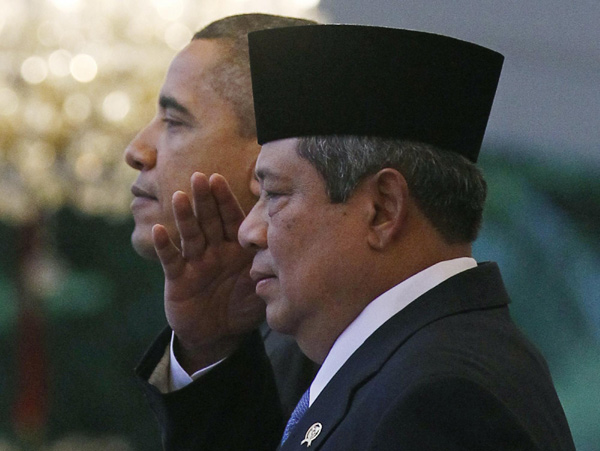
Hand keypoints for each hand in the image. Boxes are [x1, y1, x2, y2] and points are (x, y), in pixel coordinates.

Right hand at [152, 172, 263, 372]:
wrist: (218, 336)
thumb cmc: (243, 309)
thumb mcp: (261, 291)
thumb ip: (270, 273)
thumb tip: (284, 253)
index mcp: (236, 249)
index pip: (232, 220)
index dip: (225, 200)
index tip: (219, 179)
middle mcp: (215, 250)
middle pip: (210, 220)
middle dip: (205, 199)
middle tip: (199, 177)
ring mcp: (196, 262)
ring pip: (190, 235)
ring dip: (185, 216)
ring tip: (179, 196)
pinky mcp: (178, 279)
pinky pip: (171, 260)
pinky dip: (164, 246)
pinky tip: (158, 230)